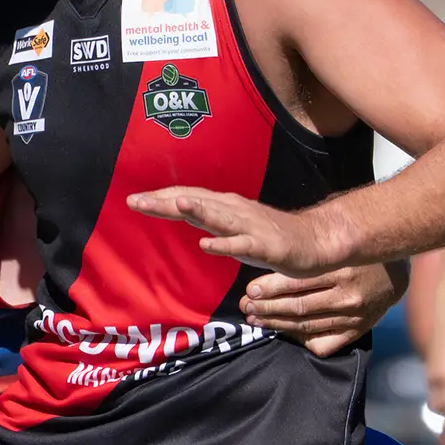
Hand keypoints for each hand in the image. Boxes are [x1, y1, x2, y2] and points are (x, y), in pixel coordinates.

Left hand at [124, 187, 339, 276]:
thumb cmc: (268, 236)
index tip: (132, 200)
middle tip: (135, 201)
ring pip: (219, 218)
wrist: (311, 241)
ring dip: (197, 211)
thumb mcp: (231, 226)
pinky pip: (241, 246)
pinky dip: (223, 245)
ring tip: (176, 204)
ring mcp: (249, 227)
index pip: (188, 197)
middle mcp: (234, 210)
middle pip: (196, 203)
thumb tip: (179, 210)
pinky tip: (206, 244)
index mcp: (224, 206)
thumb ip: (206, 219)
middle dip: (165, 202)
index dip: (160, 198)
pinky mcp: (263, 247)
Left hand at [240, 260, 405, 355]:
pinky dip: (301, 340)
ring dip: (276, 323)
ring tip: (256, 318)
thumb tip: (270, 261)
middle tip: (247, 306)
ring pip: (305, 326)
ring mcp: (353, 318)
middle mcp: (348, 296)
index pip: (298, 282)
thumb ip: (310, 258)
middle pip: (298, 307)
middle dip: (266, 307)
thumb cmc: (358, 257)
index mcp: (342, 271)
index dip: (270, 287)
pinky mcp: (356, 332)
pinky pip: (323, 344)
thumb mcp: (338, 250)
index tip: (250, 289)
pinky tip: (284, 332)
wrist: (395, 276)